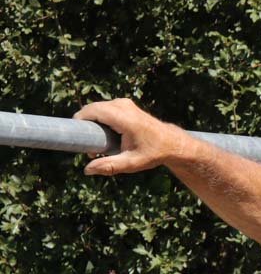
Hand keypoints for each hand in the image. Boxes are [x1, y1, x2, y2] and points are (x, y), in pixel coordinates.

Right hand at [73, 98, 189, 175]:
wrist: (171, 143)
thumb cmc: (153, 153)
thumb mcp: (131, 163)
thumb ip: (109, 166)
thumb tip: (87, 170)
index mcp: (125, 118)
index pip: (92, 111)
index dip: (79, 121)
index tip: (77, 138)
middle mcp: (123, 106)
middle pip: (92, 109)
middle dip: (86, 125)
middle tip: (92, 148)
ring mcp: (124, 103)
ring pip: (97, 108)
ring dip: (93, 123)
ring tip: (101, 144)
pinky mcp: (124, 104)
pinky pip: (104, 108)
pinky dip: (100, 119)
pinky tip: (105, 135)